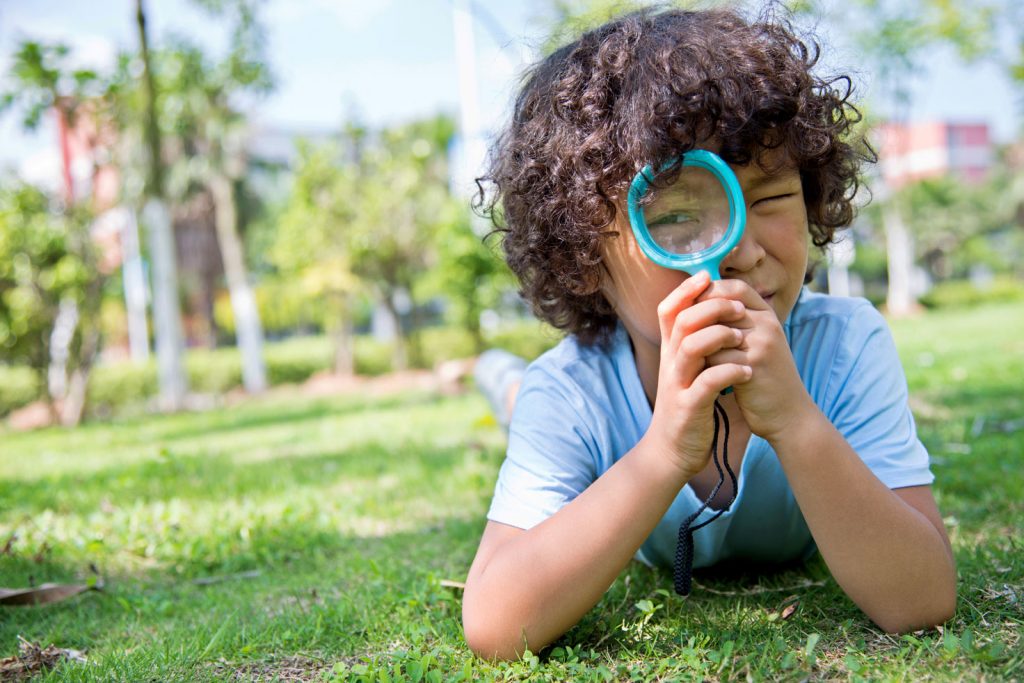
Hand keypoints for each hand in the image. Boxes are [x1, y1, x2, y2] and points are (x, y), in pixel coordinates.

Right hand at [644, 271, 752, 478]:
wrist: (671, 452)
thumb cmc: (687, 409)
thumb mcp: (686, 372)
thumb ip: (695, 346)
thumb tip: (713, 316)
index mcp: (671, 353)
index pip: (669, 310)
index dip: (685, 290)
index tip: (707, 275)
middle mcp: (670, 363)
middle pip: (682, 321)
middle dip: (712, 308)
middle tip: (739, 310)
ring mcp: (677, 384)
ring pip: (691, 347)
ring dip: (720, 336)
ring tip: (743, 338)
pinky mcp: (688, 407)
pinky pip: (707, 383)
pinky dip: (729, 372)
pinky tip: (747, 371)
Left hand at [697, 280, 815, 442]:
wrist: (788, 415)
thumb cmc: (763, 378)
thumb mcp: (755, 345)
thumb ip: (735, 324)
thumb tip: (698, 304)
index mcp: (767, 315)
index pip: (735, 287)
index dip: (710, 291)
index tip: (690, 307)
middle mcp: (767, 323)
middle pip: (722, 304)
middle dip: (696, 317)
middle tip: (679, 332)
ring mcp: (763, 343)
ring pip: (715, 330)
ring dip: (697, 342)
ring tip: (685, 355)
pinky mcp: (755, 365)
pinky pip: (717, 355)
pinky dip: (703, 363)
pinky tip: (697, 373)